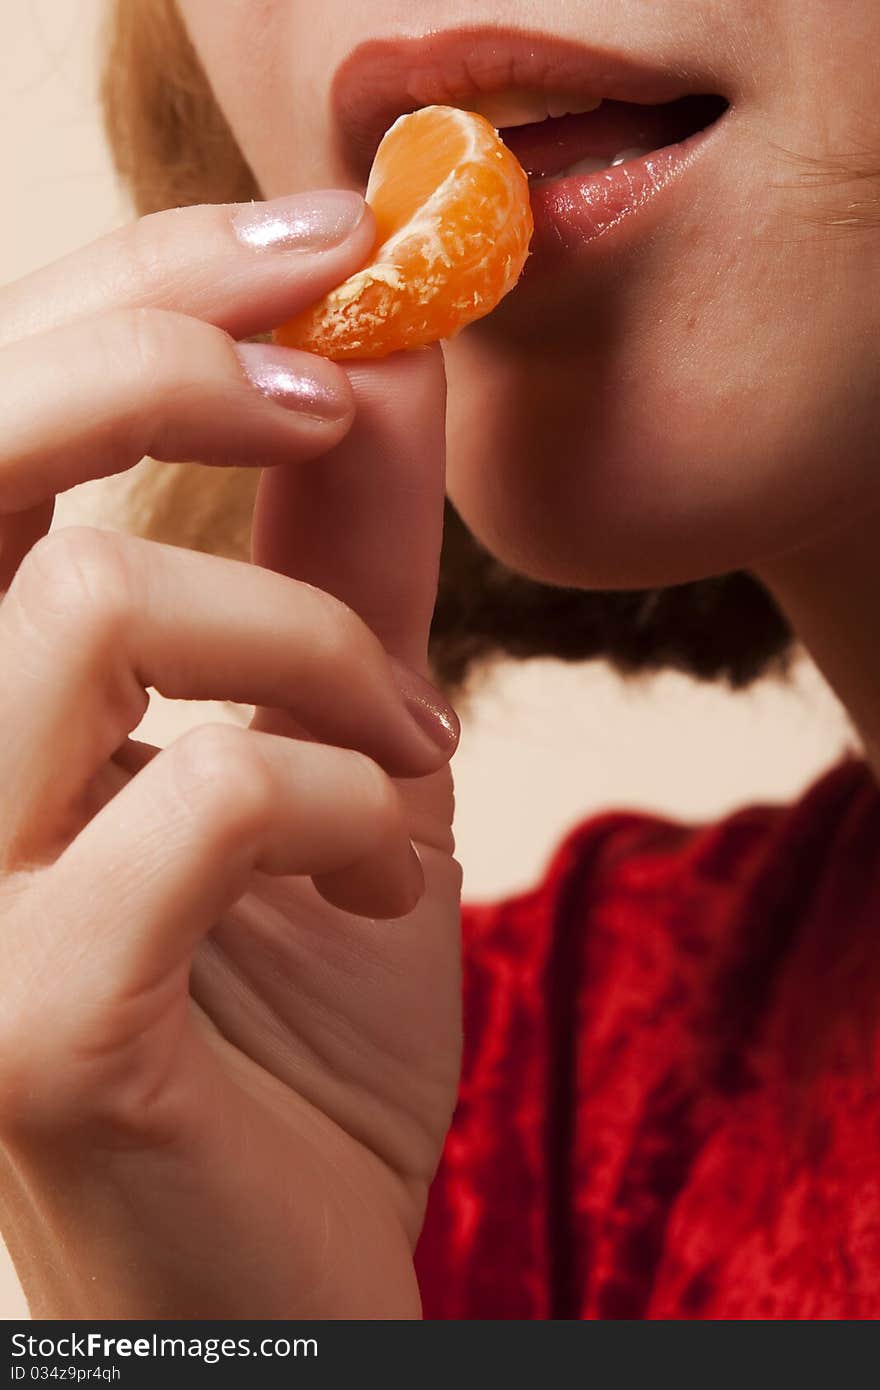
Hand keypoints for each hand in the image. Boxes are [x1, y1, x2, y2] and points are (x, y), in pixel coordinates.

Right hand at [0, 194, 461, 1317]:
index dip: (140, 277)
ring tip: (407, 747)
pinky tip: (386, 870)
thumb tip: (379, 345)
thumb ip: (343, 548)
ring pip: (92, 607)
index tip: (329, 245)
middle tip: (332, 387)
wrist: (292, 1242)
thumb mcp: (338, 731)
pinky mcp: (19, 1022)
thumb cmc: (289, 1000)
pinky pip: (202, 800)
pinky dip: (347, 805)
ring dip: (315, 652)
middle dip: (169, 359)